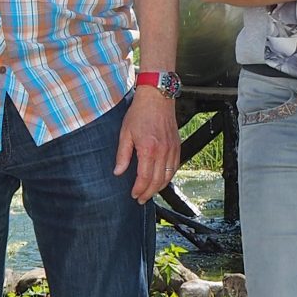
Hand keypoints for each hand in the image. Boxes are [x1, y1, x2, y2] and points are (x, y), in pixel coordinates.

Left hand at [115, 87, 179, 203]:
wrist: (157, 97)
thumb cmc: (140, 112)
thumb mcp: (125, 133)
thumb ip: (122, 154)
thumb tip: (118, 172)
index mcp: (148, 149)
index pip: (144, 178)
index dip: (139, 189)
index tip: (134, 195)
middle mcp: (162, 151)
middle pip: (157, 181)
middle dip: (148, 193)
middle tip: (141, 199)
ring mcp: (172, 149)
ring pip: (168, 176)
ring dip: (159, 187)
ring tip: (150, 192)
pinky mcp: (177, 145)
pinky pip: (175, 167)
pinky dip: (168, 177)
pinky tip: (161, 180)